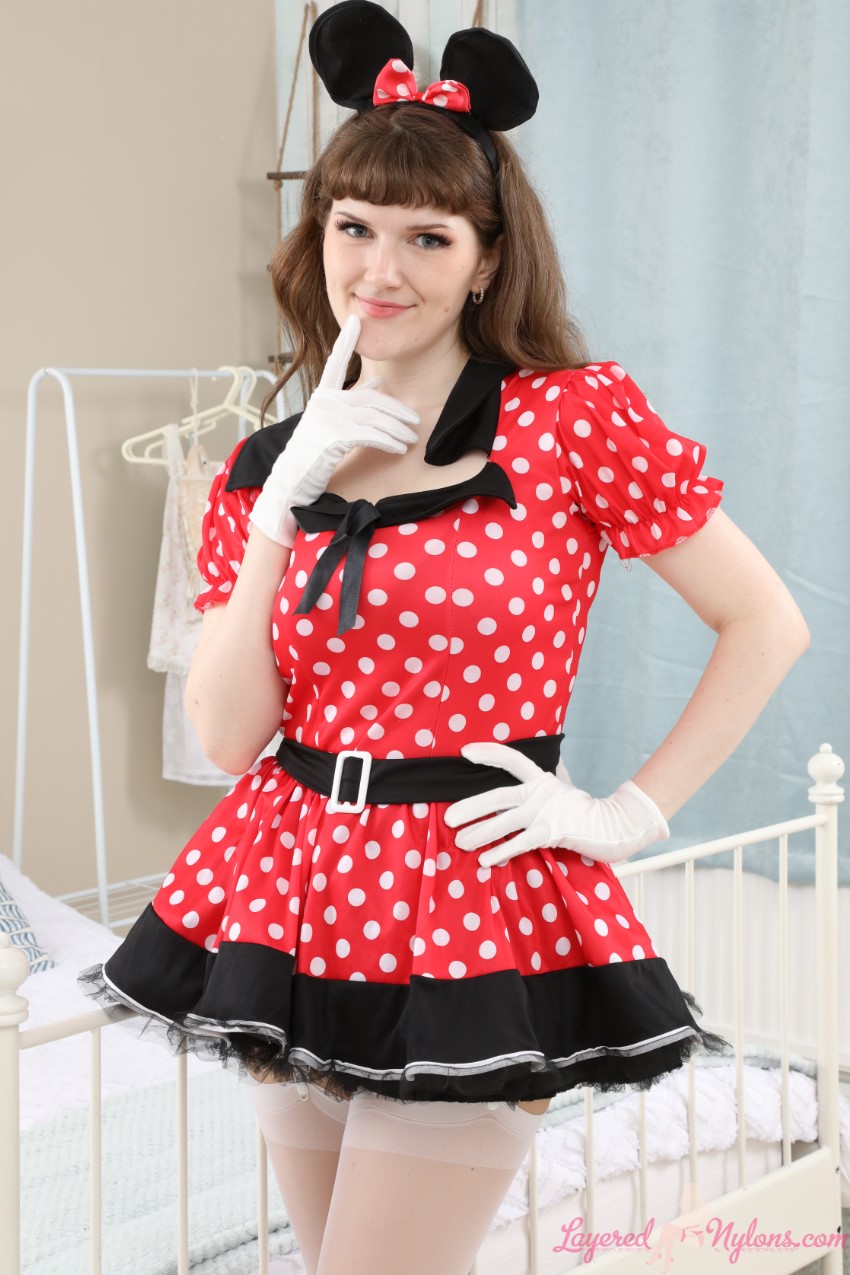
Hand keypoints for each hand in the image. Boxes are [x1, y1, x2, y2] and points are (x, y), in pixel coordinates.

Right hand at [248, 313, 420, 545]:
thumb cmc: (312, 455)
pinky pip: (371, 435)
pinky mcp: (335, 436)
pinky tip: (400, 448)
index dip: (345, 341)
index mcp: (322, 396)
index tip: (355, 320)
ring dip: (398, 430)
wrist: (292, 481)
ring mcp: (329, 418)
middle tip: (415, 421)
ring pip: (375, 418)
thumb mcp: (328, 423)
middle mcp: (325, 402)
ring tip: (411, 440)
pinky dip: (389, 442)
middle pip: (372, 399)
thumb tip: (377, 383)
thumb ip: (351, 403)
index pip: (335, 362)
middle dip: (397, 411)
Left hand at [443, 741, 669, 868]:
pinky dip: (502, 851)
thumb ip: (549, 776)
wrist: (614, 825)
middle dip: (471, 807)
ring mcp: (545, 812)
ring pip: (505, 823)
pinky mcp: (551, 832)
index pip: (512, 759)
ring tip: (461, 843)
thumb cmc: (583, 808)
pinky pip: (520, 843)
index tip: (465, 752)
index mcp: (541, 779)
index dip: (489, 753)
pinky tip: (487, 860)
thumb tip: (546, 762)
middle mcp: (540, 793)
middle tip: (449, 818)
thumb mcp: (564, 787)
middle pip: (499, 797)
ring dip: (480, 834)